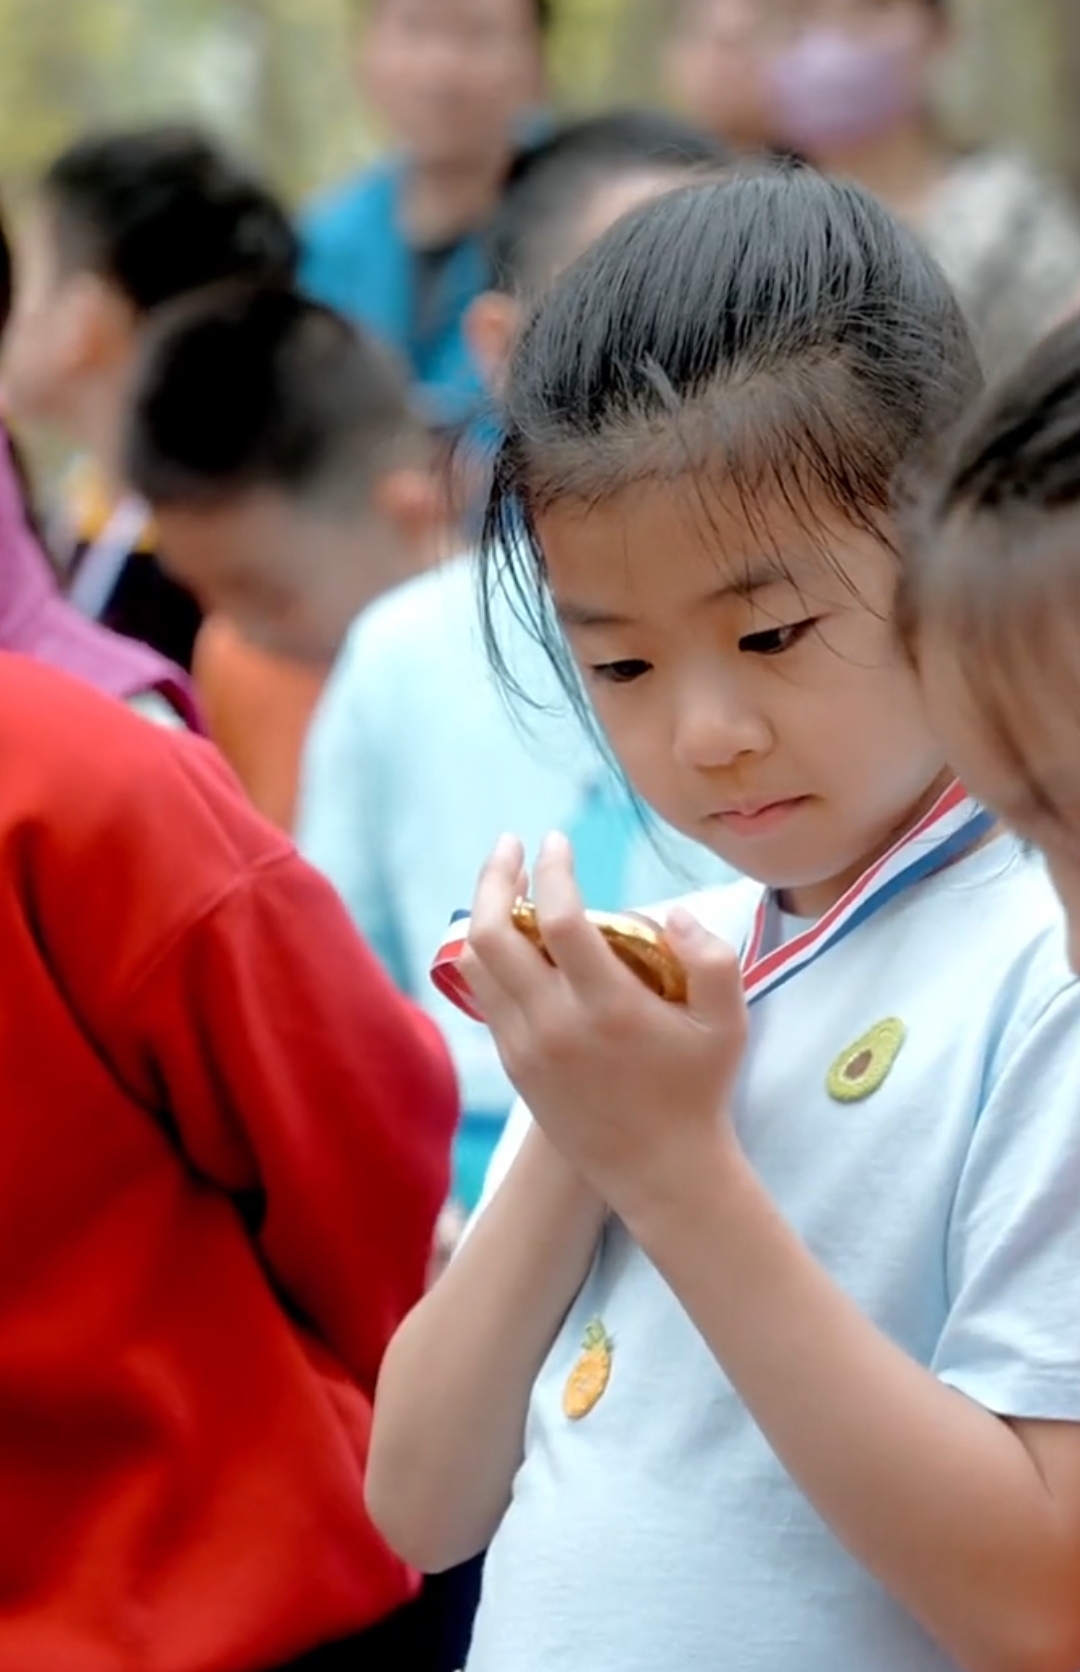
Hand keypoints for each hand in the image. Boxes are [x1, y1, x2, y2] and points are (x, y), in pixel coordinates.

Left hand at [462, 831, 747, 1214]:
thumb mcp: (728, 1023)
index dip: (552, 869)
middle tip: (511, 846)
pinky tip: (509, 937)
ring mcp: (526, 1047)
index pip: (557, 919)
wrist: (660, 1172)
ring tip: (508, 886)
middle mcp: (554, 1025)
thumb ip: (712, 958)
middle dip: (496, 877)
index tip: (557, 839)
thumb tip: (670, 913)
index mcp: (607, 1007)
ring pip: (477, 964)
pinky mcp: (514, 1066)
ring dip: (485, 914)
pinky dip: (488, 957)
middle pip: (493, 933)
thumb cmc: (699, 1091)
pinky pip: (485, 997)